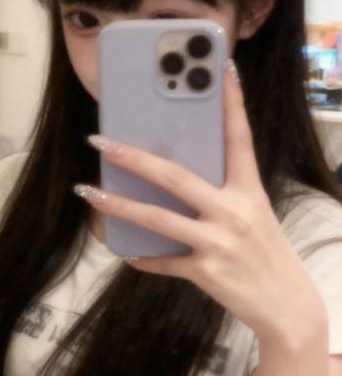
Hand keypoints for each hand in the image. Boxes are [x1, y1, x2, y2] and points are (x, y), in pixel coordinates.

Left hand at [79, 67, 326, 345]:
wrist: (287, 307)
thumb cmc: (267, 255)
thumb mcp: (254, 216)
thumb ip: (223, 195)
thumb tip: (178, 178)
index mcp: (249, 191)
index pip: (240, 138)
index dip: (231, 103)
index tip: (222, 69)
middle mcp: (234, 212)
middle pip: (176, 176)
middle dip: (134, 157)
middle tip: (100, 142)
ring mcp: (219, 243)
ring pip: (158, 218)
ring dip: (118, 204)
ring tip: (88, 192)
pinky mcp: (206, 272)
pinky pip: (163, 261)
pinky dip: (142, 256)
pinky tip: (123, 250)